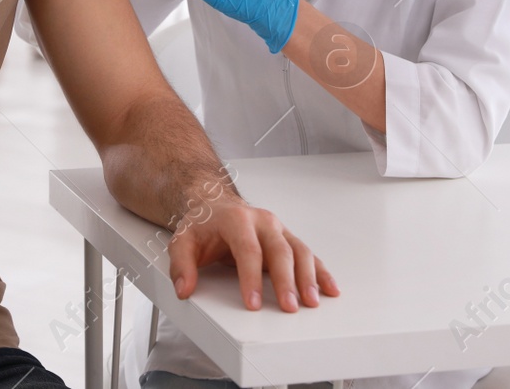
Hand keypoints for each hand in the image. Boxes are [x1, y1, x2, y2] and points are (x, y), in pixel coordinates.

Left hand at [168, 195, 339, 312]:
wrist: (214, 204)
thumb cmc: (202, 225)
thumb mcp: (183, 241)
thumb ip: (181, 265)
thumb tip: (184, 288)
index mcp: (237, 220)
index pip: (247, 250)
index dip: (250, 278)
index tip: (252, 303)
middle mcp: (262, 221)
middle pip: (279, 250)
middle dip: (286, 280)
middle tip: (289, 306)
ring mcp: (277, 229)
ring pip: (299, 250)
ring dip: (308, 277)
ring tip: (312, 301)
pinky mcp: (287, 238)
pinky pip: (308, 254)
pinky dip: (320, 272)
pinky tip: (328, 288)